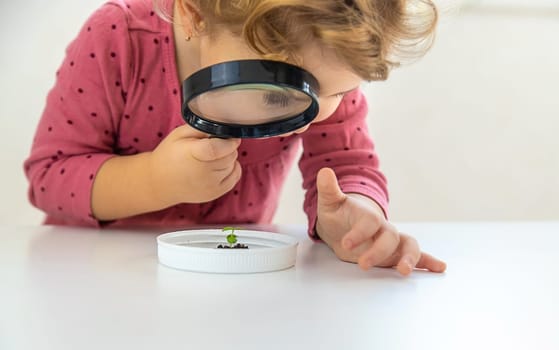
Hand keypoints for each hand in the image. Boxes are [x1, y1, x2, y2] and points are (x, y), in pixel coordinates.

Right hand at [148, 125, 241, 205]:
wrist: (159, 182)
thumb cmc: (170, 154)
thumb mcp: (180, 134)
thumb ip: (202, 127)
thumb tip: (223, 126)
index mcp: (193, 154)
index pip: (218, 148)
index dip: (229, 142)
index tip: (230, 137)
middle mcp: (203, 172)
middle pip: (230, 155)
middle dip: (227, 147)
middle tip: (214, 146)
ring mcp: (210, 185)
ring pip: (233, 165)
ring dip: (228, 159)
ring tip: (212, 158)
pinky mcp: (214, 193)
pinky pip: (235, 176)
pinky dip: (232, 168)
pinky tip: (221, 166)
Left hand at [315, 167, 445, 275]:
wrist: (345, 224)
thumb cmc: (338, 214)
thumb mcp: (330, 203)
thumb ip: (328, 190)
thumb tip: (324, 171)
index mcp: (367, 215)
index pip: (369, 222)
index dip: (359, 232)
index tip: (346, 243)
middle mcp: (383, 227)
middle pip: (389, 236)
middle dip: (378, 251)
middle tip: (362, 264)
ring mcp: (391, 240)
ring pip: (408, 245)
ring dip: (410, 258)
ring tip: (404, 271)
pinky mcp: (395, 253)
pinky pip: (415, 255)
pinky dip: (427, 262)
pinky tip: (439, 267)